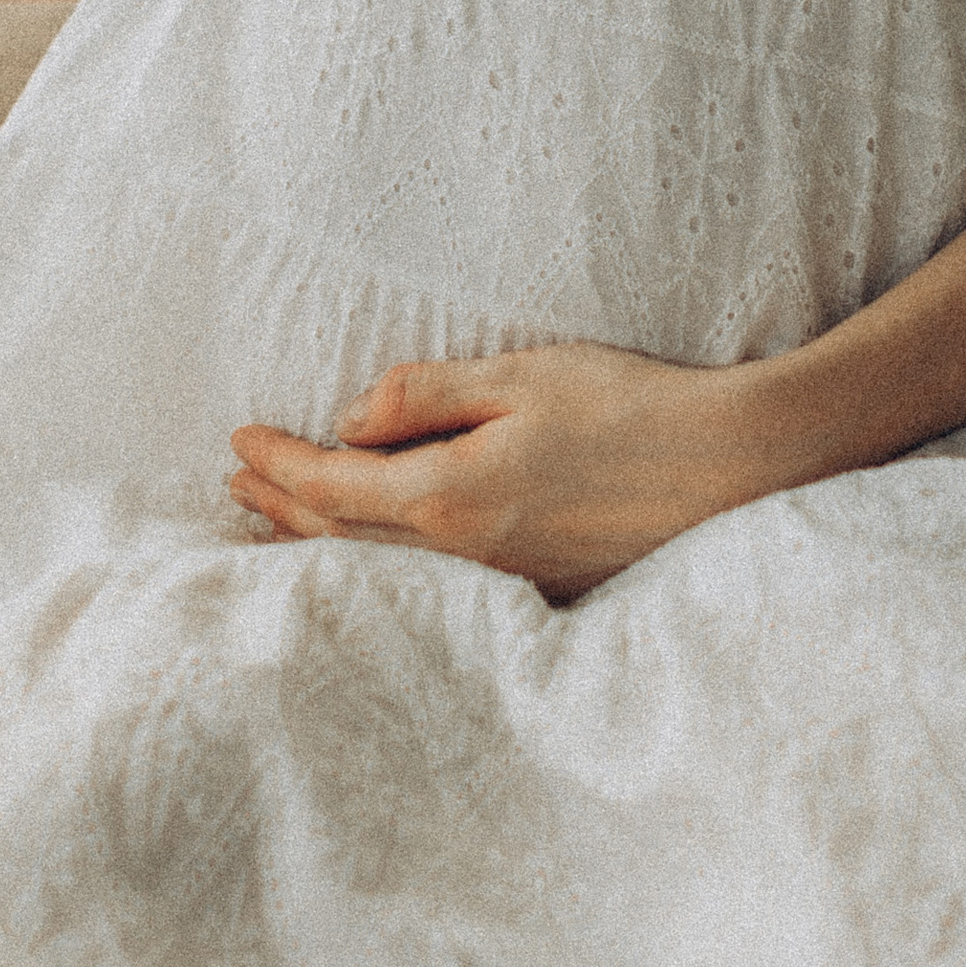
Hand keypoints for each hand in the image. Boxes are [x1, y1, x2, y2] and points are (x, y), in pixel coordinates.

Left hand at [226, 344, 775, 597]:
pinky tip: (379, 554)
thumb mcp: (520, 376)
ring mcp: (500, 581)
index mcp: (450, 494)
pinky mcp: (536, 590)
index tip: (238, 442)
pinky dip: (380, 563)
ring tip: (282, 525)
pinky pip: (429, 583)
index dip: (280, 464)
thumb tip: (346, 419)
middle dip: (284, 509)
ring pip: (383, 569)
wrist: (729, 467)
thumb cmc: (628, 406)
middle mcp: (464, 554)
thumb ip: (427, 395)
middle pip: (346, 537)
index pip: (334, 485)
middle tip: (236, 486)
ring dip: (323, 542)